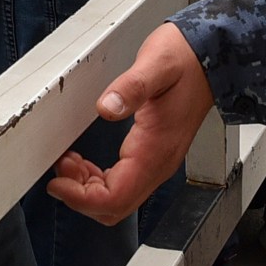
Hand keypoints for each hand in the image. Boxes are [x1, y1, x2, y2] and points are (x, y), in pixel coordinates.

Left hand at [47, 24, 213, 224]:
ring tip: (68, 162)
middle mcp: (159, 163)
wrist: (208, 58)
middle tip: (60, 167)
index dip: (82, 199)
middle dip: (81, 196)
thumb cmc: (184, 60)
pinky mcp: (153, 154)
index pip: (116, 197)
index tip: (58, 182)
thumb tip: (106, 108)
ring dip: (88, 189)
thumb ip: (132, 87)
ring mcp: (157, 161)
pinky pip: (123, 184)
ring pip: (119, 199)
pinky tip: (84, 161)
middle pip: (116, 207)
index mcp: (156, 149)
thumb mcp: (156, 65)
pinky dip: (98, 181)